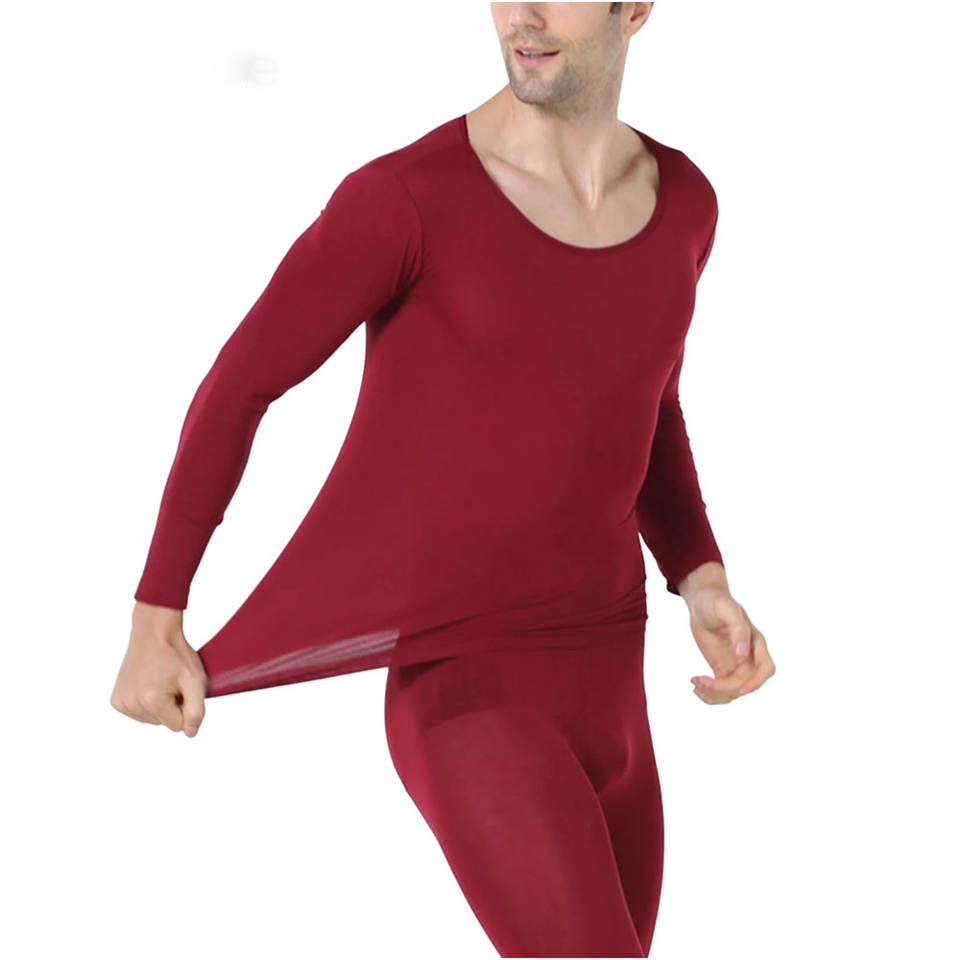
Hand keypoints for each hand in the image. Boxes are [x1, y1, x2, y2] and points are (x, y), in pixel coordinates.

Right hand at [110, 602, 207, 735]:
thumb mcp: (196, 680)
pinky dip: (146, 703)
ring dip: (160, 705)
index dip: (186, 707)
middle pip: (163, 723)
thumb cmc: (176, 654)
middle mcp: (132, 705)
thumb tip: (190, 733)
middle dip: (172, 706)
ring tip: (161, 681)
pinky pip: (139, 713)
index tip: (182, 687)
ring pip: (151, 719)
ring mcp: (122, 703)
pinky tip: (149, 684)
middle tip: (172, 682)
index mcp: (152, 701)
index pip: (178, 726)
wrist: (154, 633)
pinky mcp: (116, 700)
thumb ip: (196, 710)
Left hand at [684, 586, 774, 703]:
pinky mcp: (722, 669)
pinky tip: (695, 685)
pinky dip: (709, 694)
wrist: (702, 601)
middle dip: (723, 689)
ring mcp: (736, 665)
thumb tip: (743, 655)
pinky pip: (721, 689)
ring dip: (714, 695)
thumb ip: (739, 630)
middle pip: (744, 684)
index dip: (756, 682)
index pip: (766, 669)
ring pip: (732, 691)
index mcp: (755, 643)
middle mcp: (749, 657)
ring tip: (695, 683)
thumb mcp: (727, 610)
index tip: (738, 690)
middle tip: (699, 681)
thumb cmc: (717, 601)